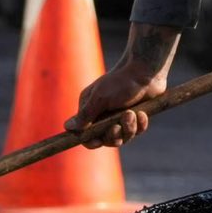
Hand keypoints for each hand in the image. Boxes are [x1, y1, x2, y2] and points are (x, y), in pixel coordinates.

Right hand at [66, 26, 178, 147]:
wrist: (145, 71)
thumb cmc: (120, 82)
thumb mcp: (100, 99)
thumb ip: (85, 115)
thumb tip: (67, 127)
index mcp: (90, 109)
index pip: (85, 134)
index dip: (91, 141)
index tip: (98, 141)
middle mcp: (104, 115)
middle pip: (106, 140)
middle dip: (113, 136)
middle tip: (117, 126)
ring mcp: (121, 117)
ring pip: (123, 137)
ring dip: (128, 128)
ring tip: (132, 113)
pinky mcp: (136, 118)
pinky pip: (137, 131)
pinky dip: (140, 124)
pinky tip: (142, 113)